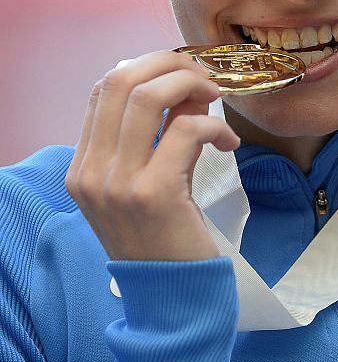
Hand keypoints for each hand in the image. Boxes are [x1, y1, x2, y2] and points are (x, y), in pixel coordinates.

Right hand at [65, 50, 239, 260]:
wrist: (172, 298)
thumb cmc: (163, 236)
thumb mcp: (147, 180)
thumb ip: (157, 133)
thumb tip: (187, 84)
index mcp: (84, 165)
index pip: (103, 89)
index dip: (146, 64)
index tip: (181, 69)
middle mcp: (91, 172)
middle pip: (121, 80)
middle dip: (169, 63)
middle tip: (203, 75)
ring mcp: (117, 183)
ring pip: (149, 97)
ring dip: (192, 85)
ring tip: (216, 98)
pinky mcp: (153, 194)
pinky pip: (187, 131)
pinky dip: (215, 127)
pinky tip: (229, 143)